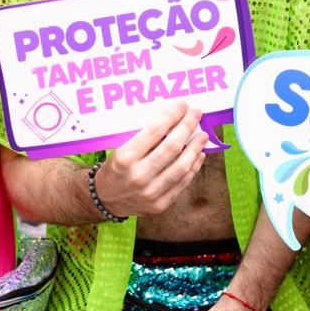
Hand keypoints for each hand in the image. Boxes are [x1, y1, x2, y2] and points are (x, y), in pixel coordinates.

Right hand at [96, 102, 206, 217]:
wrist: (106, 200)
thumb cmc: (116, 167)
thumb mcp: (121, 148)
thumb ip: (145, 138)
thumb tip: (174, 120)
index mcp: (125, 158)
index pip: (155, 131)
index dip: (172, 115)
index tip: (183, 105)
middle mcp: (138, 176)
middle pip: (172, 147)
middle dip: (187, 127)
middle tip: (196, 114)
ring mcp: (150, 193)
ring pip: (181, 167)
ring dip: (196, 148)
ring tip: (202, 135)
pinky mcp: (160, 205)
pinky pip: (182, 183)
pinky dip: (194, 167)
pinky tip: (199, 154)